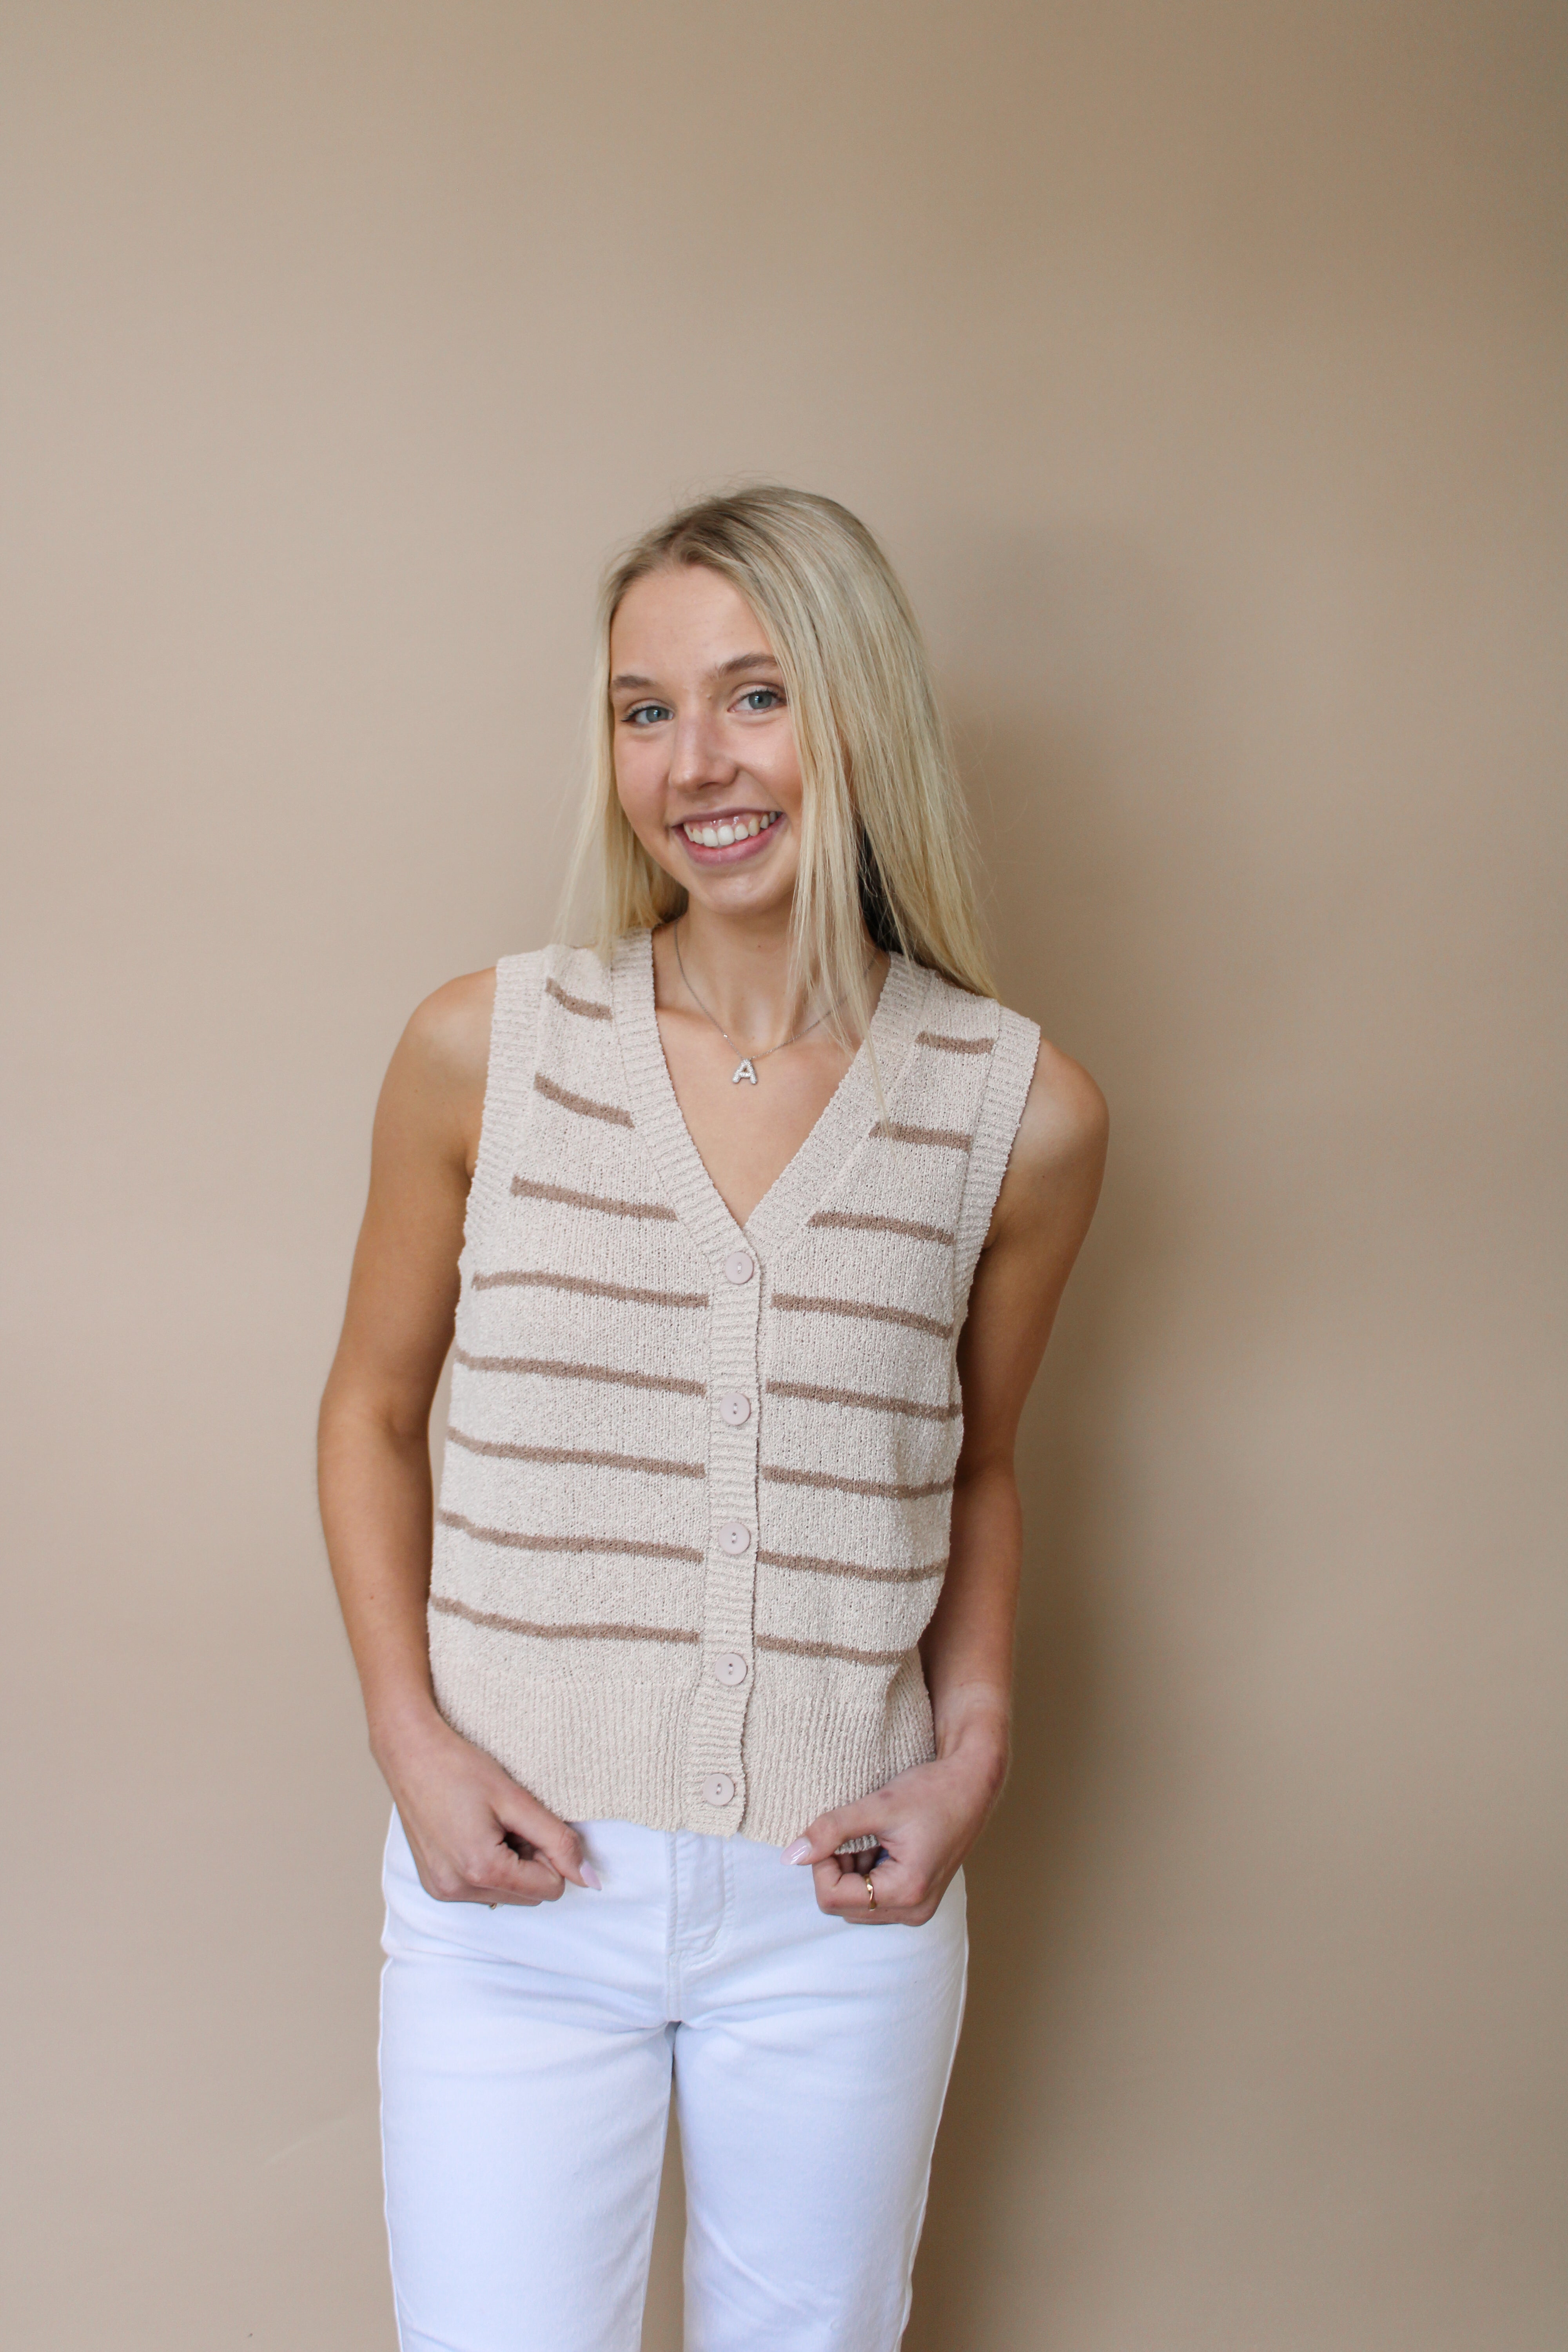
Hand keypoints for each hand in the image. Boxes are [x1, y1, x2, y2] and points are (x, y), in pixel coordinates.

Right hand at [375, 1704, 599, 1906]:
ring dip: (508, 1865)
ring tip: (487, 1824)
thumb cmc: (461, 1768)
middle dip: (529, 1861)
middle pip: (528, 1896)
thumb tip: (590, 1880)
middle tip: (508, 1821)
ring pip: (505, 1894)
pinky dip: (486, 1866)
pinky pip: (480, 1889)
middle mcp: (457, 1890)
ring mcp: (441, 1890)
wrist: (410, 1753)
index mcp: (481, 1870)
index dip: (549, 1853)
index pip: (549, 1888)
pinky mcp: (433, 1885)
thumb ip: (558, 1841)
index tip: (528, 1822)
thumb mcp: (517, 1800)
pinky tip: (472, 1833)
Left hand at [782, 1737, 1002, 1925]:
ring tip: (870, 1835)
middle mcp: (914, 1910)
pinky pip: (874, 1898)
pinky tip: (879, 1843)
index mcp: (907, 1892)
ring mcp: (918, 1908)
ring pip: (856, 1903)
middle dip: (837, 1868)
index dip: (821, 1864)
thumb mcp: (878, 1806)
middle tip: (853, 1832)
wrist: (972, 1785)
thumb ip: (831, 1830)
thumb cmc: (932, 1791)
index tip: (831, 1834)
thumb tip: (791, 1856)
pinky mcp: (918, 1899)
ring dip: (851, 1870)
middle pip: (843, 1905)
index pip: (833, 1898)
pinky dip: (866, 1872)